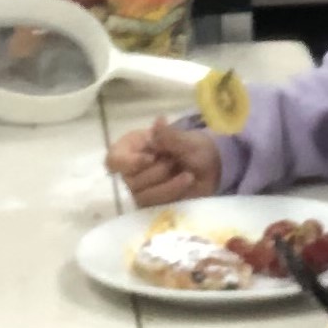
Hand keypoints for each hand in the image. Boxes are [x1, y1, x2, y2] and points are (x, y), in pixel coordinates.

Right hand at [105, 117, 221, 205]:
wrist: (213, 167)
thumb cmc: (193, 148)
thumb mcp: (186, 139)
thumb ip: (170, 135)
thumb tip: (158, 122)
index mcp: (131, 149)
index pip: (113, 160)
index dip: (128, 162)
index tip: (151, 157)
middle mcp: (131, 171)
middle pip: (131, 180)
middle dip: (158, 170)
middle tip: (175, 160)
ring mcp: (141, 190)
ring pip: (143, 195)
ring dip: (168, 184)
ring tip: (187, 172)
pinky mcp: (154, 205)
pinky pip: (156, 205)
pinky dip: (174, 193)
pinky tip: (188, 181)